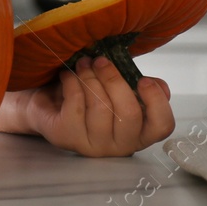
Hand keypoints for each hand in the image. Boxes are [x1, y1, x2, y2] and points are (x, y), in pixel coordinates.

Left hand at [0, 56, 173, 156]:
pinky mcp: (68, 137)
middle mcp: (119, 145)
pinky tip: (68, 75)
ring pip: (100, 107)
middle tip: (101, 60)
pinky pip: (75, 104)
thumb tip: (160, 87)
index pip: (161, 127)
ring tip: (83, 63)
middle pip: (128, 114)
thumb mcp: (118, 87)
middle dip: (114, 80)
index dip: (156, 103)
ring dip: (90, 77)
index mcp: (137, 132)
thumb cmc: (88, 95)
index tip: (143, 80)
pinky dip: (72, 82)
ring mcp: (93, 145)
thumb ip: (141, 87)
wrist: (45, 103)